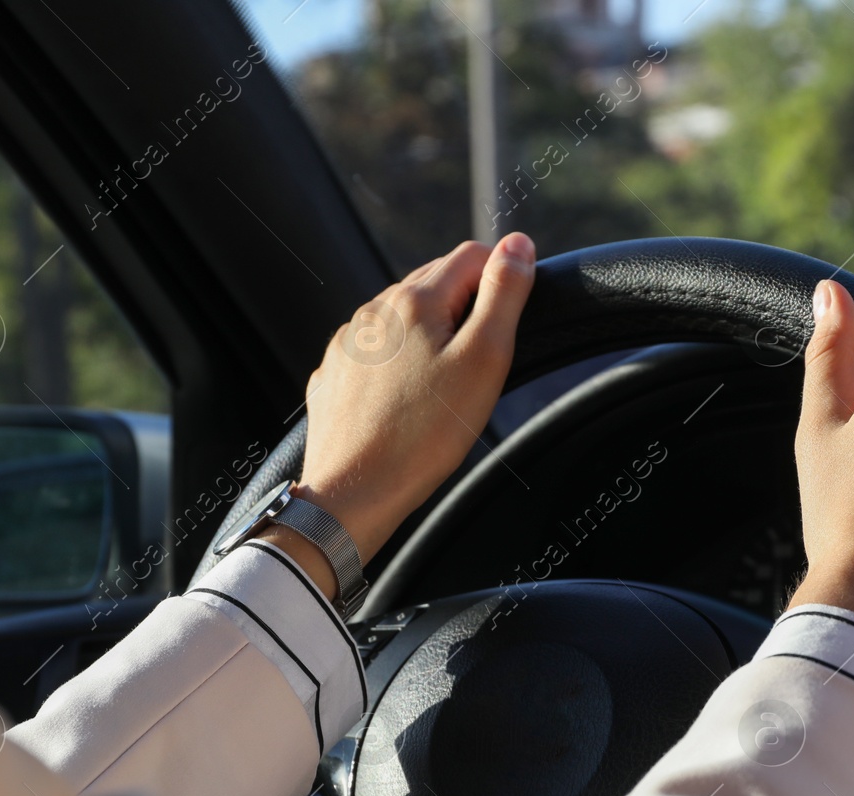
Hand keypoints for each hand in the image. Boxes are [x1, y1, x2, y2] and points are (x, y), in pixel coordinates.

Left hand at [257, 233, 536, 599]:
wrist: (354, 493)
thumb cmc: (424, 435)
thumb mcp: (484, 360)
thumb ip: (503, 295)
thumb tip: (518, 244)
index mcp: (415, 300)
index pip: (472, 256)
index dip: (502, 277)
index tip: (511, 319)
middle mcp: (375, 311)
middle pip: (434, 283)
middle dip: (466, 307)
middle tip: (484, 359)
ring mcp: (349, 343)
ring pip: (402, 319)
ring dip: (431, 335)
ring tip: (446, 387)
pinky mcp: (335, 375)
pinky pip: (376, 353)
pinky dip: (399, 364)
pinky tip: (409, 401)